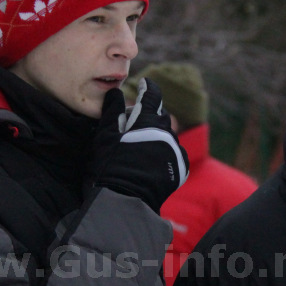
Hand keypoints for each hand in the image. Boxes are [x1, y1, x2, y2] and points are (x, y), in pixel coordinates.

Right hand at [89, 78, 188, 211]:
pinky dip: (164, 154)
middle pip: (160, 117)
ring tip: (141, 148)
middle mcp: (167, 133)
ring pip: (167, 136)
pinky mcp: (180, 168)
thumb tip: (116, 92)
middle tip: (135, 124)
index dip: (148, 88)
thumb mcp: (105, 135)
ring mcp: (175, 151)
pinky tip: (151, 162)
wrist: (124, 201)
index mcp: (148, 121)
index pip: (152, 96)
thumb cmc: (110, 166)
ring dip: (157, 137)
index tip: (145, 84)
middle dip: (150, 117)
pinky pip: (173, 154)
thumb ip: (112, 110)